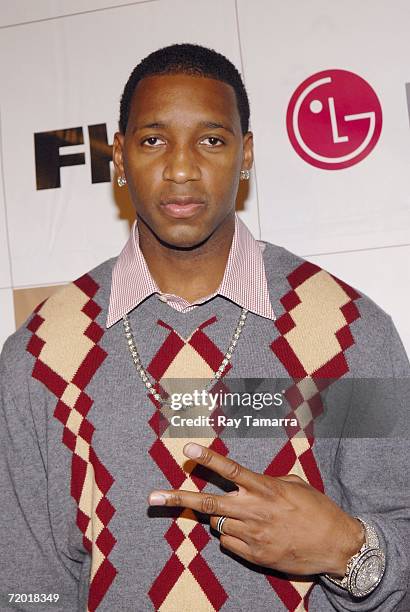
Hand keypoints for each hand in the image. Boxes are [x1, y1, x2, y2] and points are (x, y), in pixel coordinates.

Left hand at [148, 442, 363, 575]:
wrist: (336, 545)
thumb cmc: (317, 510)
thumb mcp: (295, 484)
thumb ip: (268, 481)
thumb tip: (251, 484)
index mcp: (266, 488)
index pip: (231, 471)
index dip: (208, 459)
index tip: (187, 450)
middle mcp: (254, 511)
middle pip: (208, 504)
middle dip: (177, 499)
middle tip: (152, 497)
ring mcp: (253, 535)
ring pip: (218, 524)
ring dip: (221, 517)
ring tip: (243, 514)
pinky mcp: (255, 555)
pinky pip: (229, 542)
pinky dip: (233, 535)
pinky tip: (251, 532)